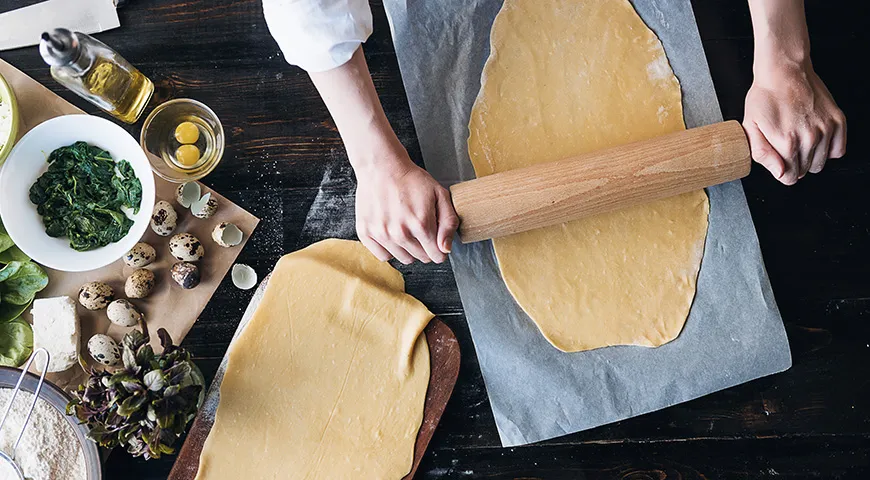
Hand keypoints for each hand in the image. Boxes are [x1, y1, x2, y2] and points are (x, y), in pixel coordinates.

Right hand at [353, 144, 457, 263]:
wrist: (381, 166)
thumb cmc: (411, 179)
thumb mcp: (440, 194)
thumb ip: (449, 222)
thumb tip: (445, 249)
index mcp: (421, 224)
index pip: (437, 255)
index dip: (440, 248)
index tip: (436, 239)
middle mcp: (400, 233)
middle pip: (421, 258)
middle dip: (425, 247)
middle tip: (420, 228)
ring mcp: (381, 234)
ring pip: (404, 259)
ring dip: (408, 249)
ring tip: (406, 228)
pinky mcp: (366, 233)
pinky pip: (383, 256)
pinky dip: (390, 249)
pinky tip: (392, 234)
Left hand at [743, 62, 845, 184]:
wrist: (784, 71)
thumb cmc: (765, 96)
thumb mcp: (750, 126)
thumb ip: (762, 154)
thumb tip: (780, 173)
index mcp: (787, 143)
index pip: (789, 177)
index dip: (781, 171)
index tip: (778, 159)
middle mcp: (810, 138)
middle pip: (804, 171)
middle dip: (793, 163)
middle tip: (785, 143)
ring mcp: (826, 129)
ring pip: (820, 163)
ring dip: (809, 156)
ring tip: (798, 138)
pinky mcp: (838, 120)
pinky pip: (838, 150)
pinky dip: (828, 148)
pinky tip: (815, 137)